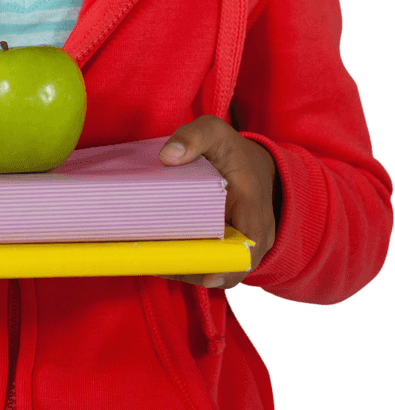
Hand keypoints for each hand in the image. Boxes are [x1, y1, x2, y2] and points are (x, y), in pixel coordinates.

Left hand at [156, 115, 277, 288]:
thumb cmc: (232, 152)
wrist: (255, 167)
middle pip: (228, 265)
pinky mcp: (228, 251)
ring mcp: (242, 246)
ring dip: (187, 269)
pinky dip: (188, 266)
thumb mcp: (215, 133)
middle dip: (196, 269)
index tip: (208, 276)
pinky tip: (161, 260)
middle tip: (158, 264)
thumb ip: (193, 137)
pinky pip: (210, 265)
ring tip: (153, 262)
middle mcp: (254, 233)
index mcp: (253, 204)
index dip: (230, 266)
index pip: (249, 244)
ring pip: (216, 269)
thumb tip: (167, 156)